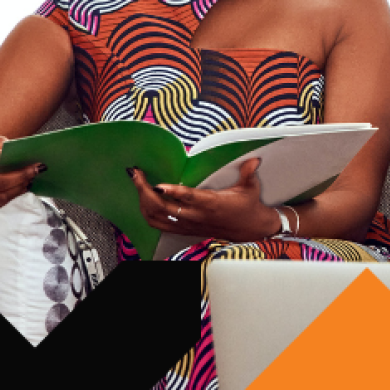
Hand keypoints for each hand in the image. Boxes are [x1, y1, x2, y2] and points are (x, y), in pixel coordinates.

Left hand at [128, 158, 278, 241]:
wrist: (249, 229)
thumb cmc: (247, 206)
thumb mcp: (250, 188)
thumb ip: (248, 173)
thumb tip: (253, 160)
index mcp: (212, 204)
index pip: (189, 198)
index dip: (173, 192)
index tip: (158, 184)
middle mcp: (197, 216)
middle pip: (164, 208)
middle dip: (145, 191)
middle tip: (136, 175)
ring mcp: (188, 224)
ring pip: (157, 217)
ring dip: (143, 202)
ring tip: (137, 184)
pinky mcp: (185, 229)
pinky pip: (159, 225)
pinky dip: (147, 213)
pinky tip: (143, 201)